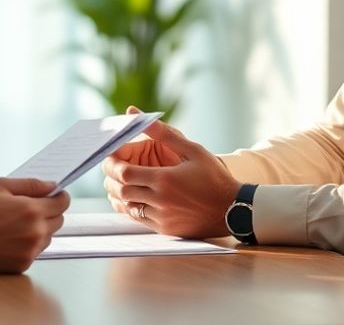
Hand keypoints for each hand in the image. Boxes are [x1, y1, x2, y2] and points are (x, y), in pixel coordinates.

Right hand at [0, 177, 69, 272]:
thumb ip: (30, 184)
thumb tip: (52, 186)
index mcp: (31, 210)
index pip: (62, 203)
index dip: (59, 196)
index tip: (53, 195)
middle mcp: (35, 233)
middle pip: (59, 220)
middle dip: (49, 212)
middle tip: (29, 208)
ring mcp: (30, 251)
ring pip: (48, 237)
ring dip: (40, 229)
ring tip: (15, 224)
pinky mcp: (22, 265)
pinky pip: (35, 251)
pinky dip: (28, 244)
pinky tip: (9, 237)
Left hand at [101, 108, 238, 237]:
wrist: (233, 208)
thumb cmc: (214, 176)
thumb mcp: (192, 150)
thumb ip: (163, 133)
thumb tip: (138, 114)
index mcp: (165, 180)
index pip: (125, 173)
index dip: (112, 165)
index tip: (109, 158)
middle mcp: (160, 200)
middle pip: (122, 190)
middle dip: (111, 179)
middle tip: (110, 170)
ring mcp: (162, 217)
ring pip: (128, 206)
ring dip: (118, 194)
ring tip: (117, 183)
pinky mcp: (166, 229)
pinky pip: (139, 219)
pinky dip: (130, 208)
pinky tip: (131, 198)